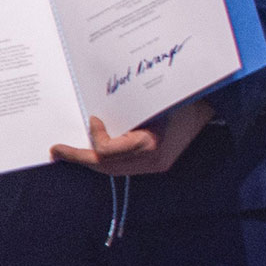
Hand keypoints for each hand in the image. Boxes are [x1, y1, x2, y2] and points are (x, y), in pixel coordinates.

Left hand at [51, 100, 213, 175]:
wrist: (208, 103)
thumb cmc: (178, 96)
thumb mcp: (148, 99)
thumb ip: (121, 111)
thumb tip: (91, 116)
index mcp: (151, 145)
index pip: (109, 151)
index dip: (95, 137)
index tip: (92, 118)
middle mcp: (153, 161)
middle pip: (107, 166)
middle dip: (80, 158)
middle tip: (56, 151)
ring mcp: (155, 166)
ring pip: (113, 169)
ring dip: (90, 160)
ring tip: (68, 153)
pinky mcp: (156, 164)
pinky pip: (124, 165)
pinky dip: (106, 158)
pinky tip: (92, 151)